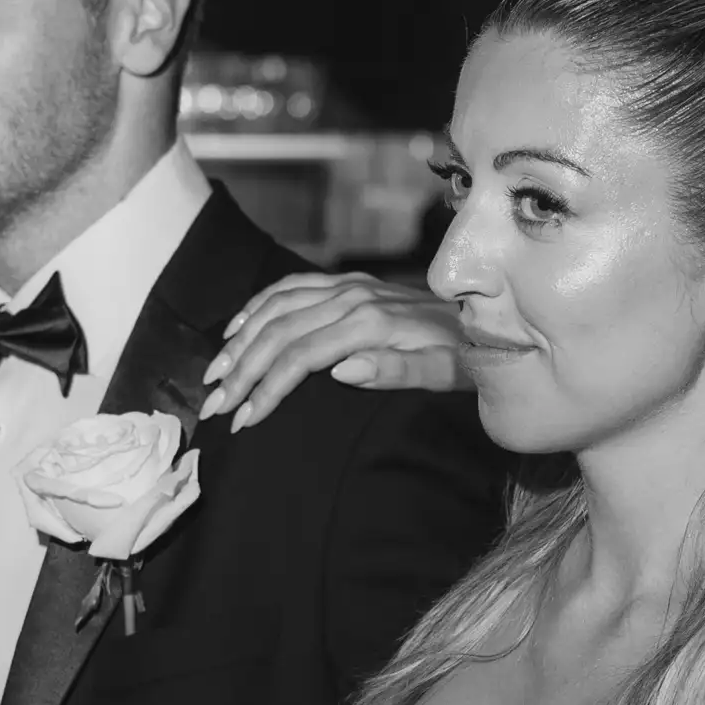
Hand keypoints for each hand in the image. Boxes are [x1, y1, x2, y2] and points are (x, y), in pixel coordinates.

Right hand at [200, 272, 477, 433]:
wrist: (492, 320)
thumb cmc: (470, 357)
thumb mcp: (447, 375)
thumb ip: (397, 371)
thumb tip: (340, 370)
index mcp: (372, 324)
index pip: (300, 357)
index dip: (265, 390)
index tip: (241, 421)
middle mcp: (354, 297)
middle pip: (279, 332)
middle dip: (241, 371)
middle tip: (213, 406)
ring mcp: (350, 286)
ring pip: (277, 306)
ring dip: (241, 339)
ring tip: (214, 373)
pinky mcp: (351, 283)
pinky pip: (293, 286)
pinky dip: (259, 304)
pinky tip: (238, 326)